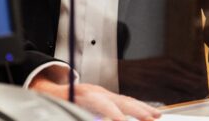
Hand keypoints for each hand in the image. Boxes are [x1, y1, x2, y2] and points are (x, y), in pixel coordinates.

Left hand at [29, 74, 160, 120]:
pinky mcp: (108, 98)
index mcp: (84, 94)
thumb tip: (82, 116)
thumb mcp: (62, 108)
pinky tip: (151, 113)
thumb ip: (76, 113)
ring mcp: (104, 93)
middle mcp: (97, 91)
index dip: (113, 114)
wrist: (53, 91)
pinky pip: (126, 101)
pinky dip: (139, 107)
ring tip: (155, 117)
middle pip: (120, 100)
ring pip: (126, 100)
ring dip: (142, 109)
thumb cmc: (56, 103)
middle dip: (136, 111)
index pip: (103, 104)